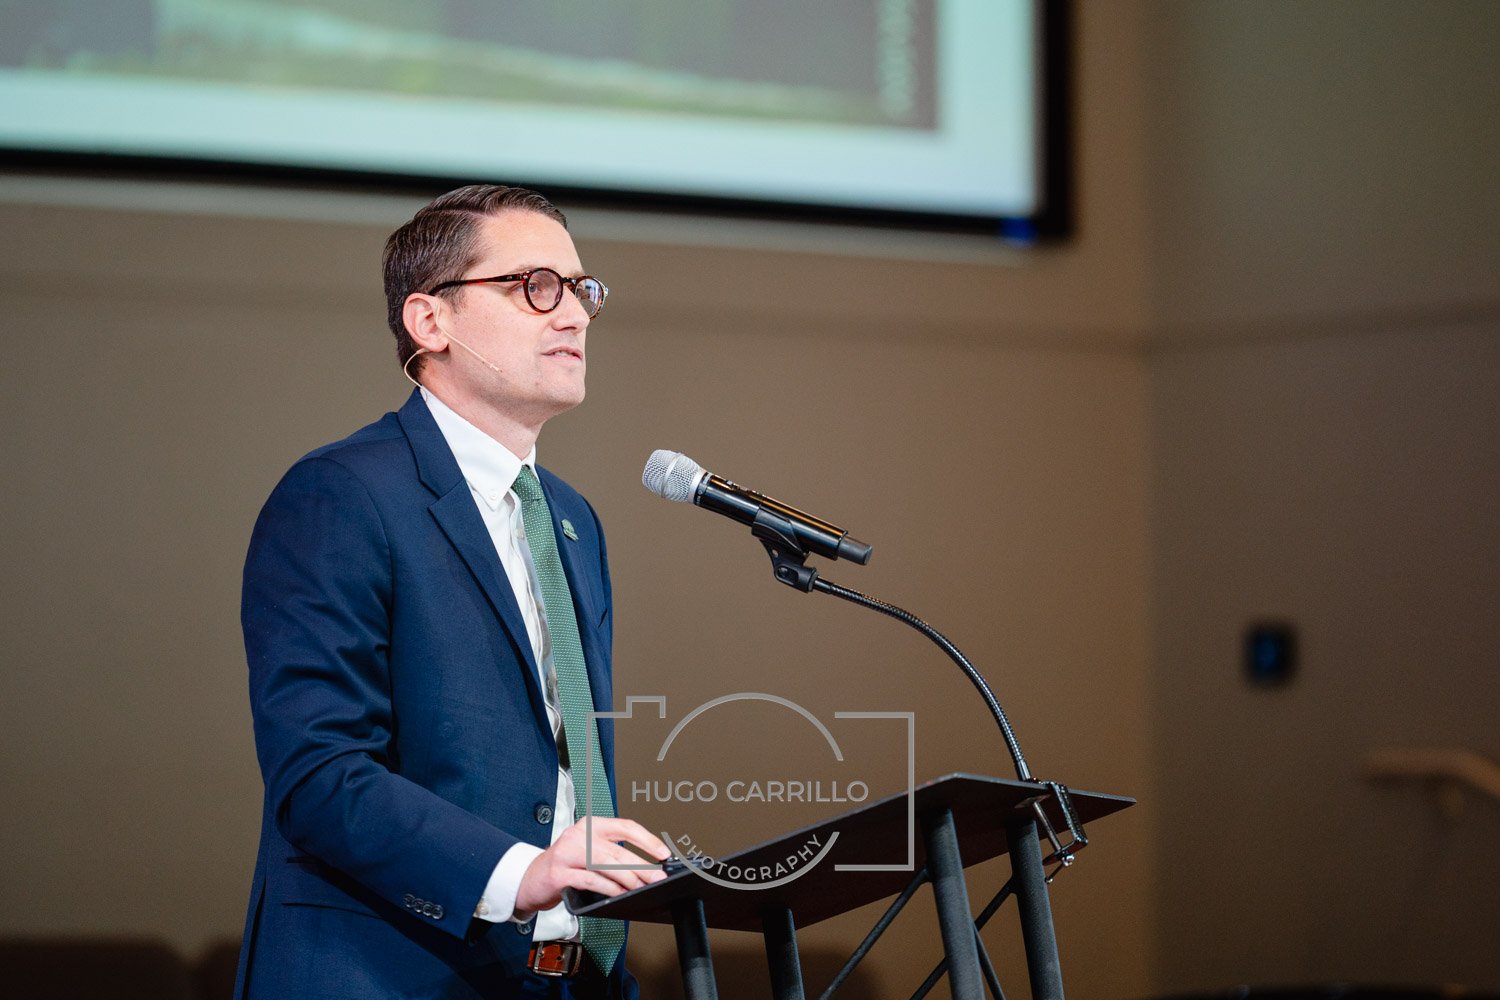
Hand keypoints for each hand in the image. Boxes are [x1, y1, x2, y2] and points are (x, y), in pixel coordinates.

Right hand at [515, 817, 670, 913]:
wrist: (528, 879)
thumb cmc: (563, 866)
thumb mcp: (587, 851)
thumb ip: (611, 853)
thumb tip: (645, 867)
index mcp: (590, 825)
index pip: (625, 826)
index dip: (647, 840)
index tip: (663, 853)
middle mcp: (579, 835)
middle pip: (618, 848)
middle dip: (642, 865)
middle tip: (657, 876)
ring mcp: (567, 853)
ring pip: (605, 863)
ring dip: (628, 878)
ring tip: (641, 887)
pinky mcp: (559, 873)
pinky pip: (590, 880)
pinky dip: (608, 889)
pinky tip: (619, 894)